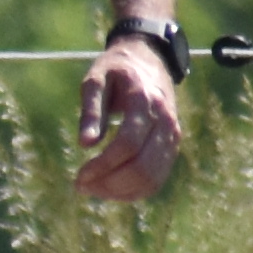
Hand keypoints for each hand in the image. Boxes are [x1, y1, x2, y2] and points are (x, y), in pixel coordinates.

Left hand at [75, 33, 185, 203]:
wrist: (149, 61)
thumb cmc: (116, 70)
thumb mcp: (95, 80)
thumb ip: (90, 110)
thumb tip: (85, 144)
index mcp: (144, 102)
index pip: (128, 144)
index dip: (103, 165)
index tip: (79, 176)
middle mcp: (165, 120)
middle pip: (143, 166)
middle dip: (110, 184)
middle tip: (81, 186)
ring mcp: (173, 135)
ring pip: (152, 177)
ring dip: (121, 191)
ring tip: (93, 189)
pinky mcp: (172, 145)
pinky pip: (158, 178)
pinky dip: (135, 191)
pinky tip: (111, 189)